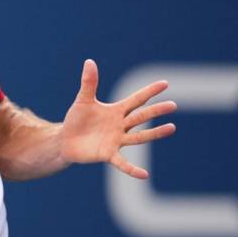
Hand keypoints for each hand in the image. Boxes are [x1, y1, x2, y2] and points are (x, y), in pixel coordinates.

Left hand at [61, 59, 176, 178]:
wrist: (65, 140)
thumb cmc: (77, 120)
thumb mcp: (83, 100)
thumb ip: (89, 83)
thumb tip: (89, 61)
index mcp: (116, 111)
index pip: (136, 100)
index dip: (149, 92)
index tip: (164, 84)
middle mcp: (120, 126)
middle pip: (141, 117)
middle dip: (155, 111)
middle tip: (172, 105)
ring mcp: (116, 140)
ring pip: (138, 137)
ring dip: (154, 133)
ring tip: (172, 128)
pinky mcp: (108, 154)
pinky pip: (122, 163)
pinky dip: (132, 169)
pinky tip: (144, 175)